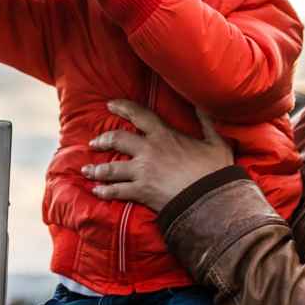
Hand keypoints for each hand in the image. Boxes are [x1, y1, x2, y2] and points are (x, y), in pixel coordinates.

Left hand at [81, 101, 234, 211]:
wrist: (211, 200)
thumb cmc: (215, 171)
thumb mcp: (216, 141)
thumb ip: (206, 122)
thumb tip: (202, 104)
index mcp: (164, 135)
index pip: (139, 115)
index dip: (123, 107)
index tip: (110, 104)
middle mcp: (148, 150)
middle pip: (117, 140)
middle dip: (103, 140)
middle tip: (94, 143)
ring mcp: (142, 172)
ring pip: (111, 168)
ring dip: (96, 169)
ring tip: (87, 170)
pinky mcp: (141, 192)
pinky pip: (117, 191)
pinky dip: (105, 192)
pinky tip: (97, 191)